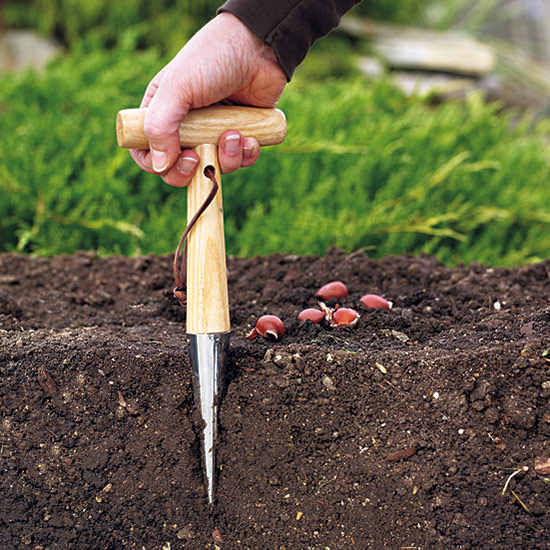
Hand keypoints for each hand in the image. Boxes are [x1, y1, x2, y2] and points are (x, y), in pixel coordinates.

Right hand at [131, 12, 286, 186]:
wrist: (259, 46)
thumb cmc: (212, 59)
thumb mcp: (178, 88)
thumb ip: (160, 126)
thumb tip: (160, 166)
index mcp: (162, 112)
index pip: (146, 151)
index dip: (157, 165)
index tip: (177, 161)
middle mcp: (186, 126)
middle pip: (181, 169)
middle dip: (193, 170)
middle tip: (200, 159)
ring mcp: (215, 132)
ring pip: (215, 167)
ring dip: (227, 158)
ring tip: (235, 134)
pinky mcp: (241, 135)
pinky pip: (241, 161)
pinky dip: (247, 155)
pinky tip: (251, 137)